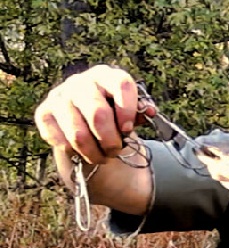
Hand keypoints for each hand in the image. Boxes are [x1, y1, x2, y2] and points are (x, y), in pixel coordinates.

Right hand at [34, 65, 155, 164]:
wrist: (85, 123)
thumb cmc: (114, 115)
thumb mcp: (129, 112)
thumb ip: (140, 112)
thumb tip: (149, 111)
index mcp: (106, 75)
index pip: (121, 83)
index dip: (128, 109)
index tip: (128, 129)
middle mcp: (80, 82)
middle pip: (98, 114)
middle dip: (110, 140)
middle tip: (115, 150)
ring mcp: (59, 96)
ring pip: (78, 134)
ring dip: (94, 153)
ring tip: (103, 156)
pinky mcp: (44, 113)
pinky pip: (62, 142)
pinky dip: (76, 153)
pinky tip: (83, 151)